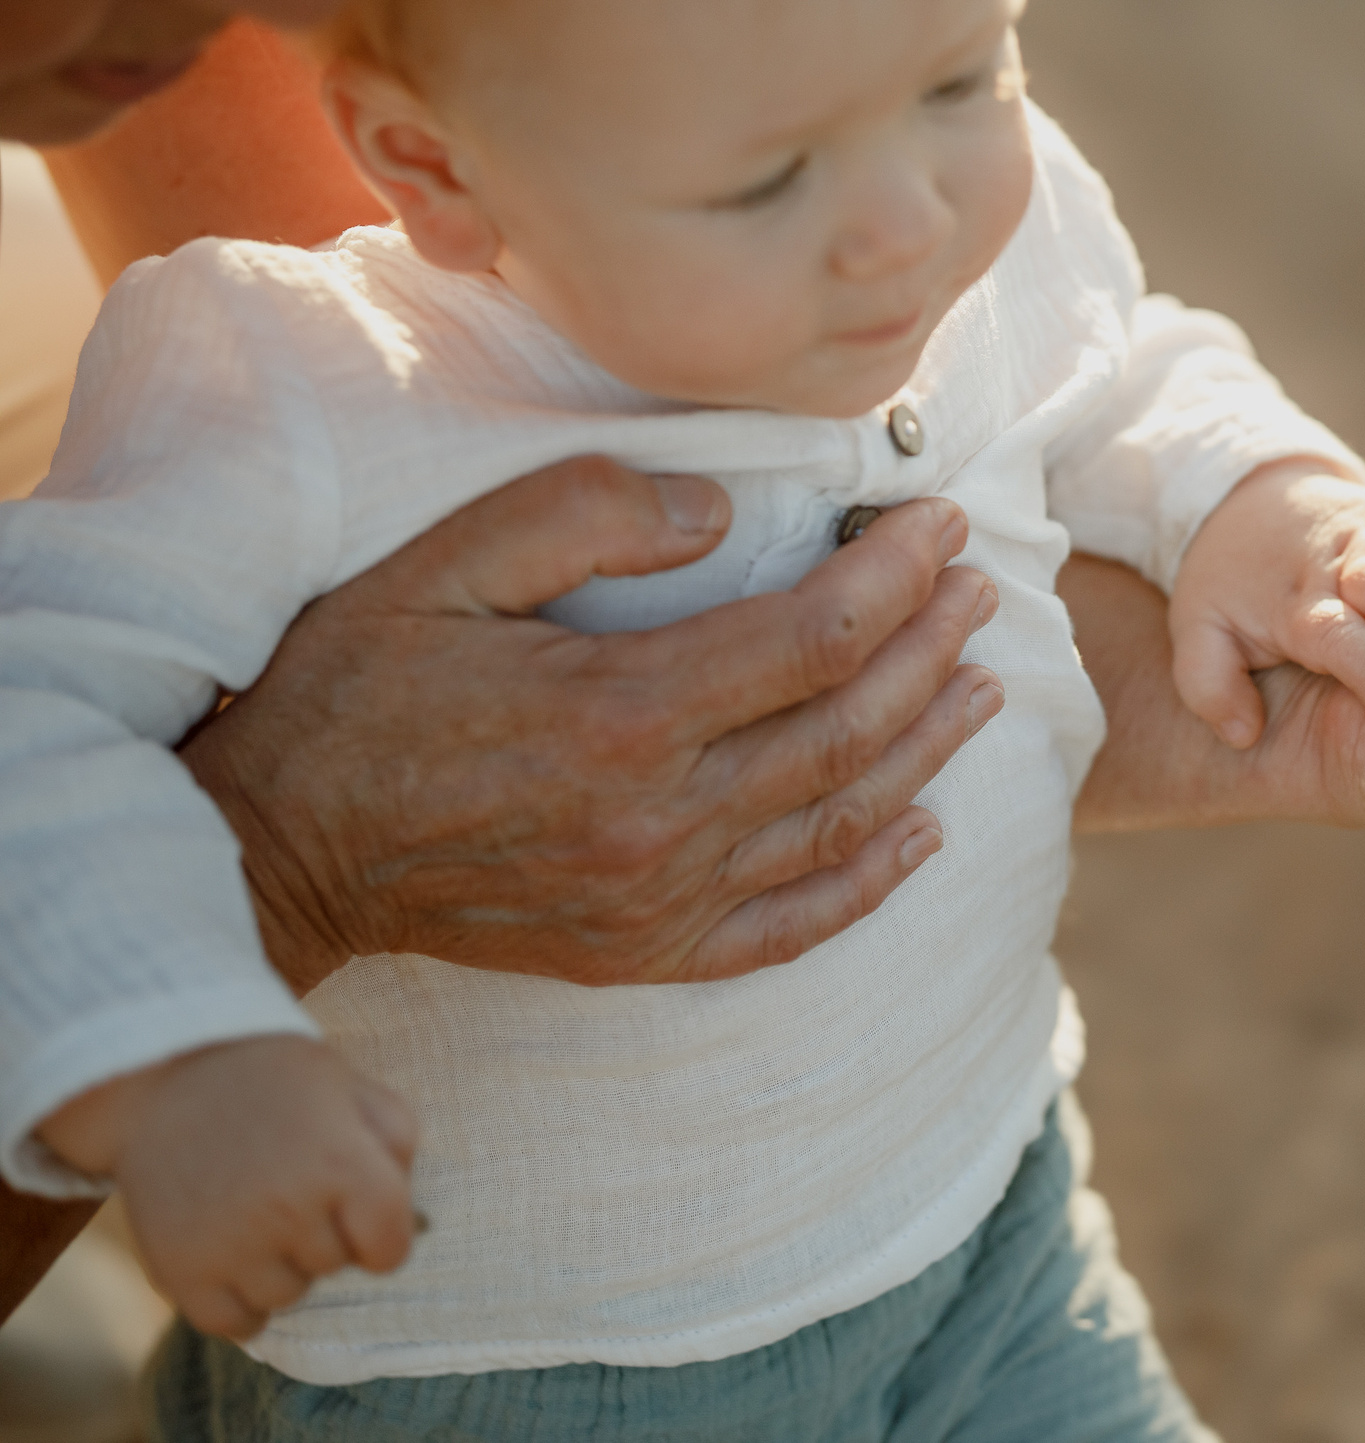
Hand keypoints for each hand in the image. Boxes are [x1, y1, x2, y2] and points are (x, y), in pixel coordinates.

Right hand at [39, 1037, 416, 1342]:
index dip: (382, 1235)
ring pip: (287, 1296)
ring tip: (259, 1215)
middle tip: (294, 1190)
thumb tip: (411, 1214)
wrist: (166, 1075)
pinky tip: (238, 1261)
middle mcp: (289, 1210)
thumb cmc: (275, 1080)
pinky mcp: (180, 1270)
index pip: (390, 1249)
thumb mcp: (354, 1088)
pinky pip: (234, 1322)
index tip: (362, 1215)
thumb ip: (395, 1144)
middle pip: (336, 1266)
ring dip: (282, 1266)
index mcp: (342, 1164)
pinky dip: (242, 1303)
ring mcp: (231, 1245)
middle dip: (327, 1234)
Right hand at [183, 457, 1005, 992]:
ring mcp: (659, 901)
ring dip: (928, 749)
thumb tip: (724, 512)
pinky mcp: (642, 956)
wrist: (275, 851)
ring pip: (841, 819)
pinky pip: (790, 928)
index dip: (899, 576)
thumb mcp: (443, 563)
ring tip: (983, 685)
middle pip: (849, 725)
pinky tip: (924, 837)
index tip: (942, 524)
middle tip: (980, 590)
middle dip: (932, 648)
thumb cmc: (354, 689)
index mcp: (624, 712)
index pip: (815, 635)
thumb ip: (586, 515)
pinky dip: (869, 884)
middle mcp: (661, 819)